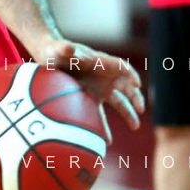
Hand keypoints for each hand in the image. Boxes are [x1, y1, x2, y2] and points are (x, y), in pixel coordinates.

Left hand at [28, 38, 144, 145]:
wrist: (48, 61)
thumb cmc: (55, 51)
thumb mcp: (57, 50)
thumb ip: (63, 49)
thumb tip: (67, 48)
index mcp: (100, 62)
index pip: (120, 66)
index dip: (130, 73)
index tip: (137, 83)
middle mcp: (104, 76)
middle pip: (126, 86)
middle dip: (135, 96)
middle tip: (141, 108)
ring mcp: (99, 88)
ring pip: (119, 102)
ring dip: (128, 113)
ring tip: (135, 126)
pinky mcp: (90, 99)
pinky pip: (100, 115)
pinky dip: (103, 127)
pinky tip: (107, 141)